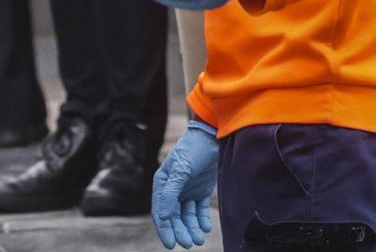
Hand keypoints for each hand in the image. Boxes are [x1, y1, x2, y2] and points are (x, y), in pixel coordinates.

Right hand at [151, 119, 217, 247]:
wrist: (214, 135)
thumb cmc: (194, 149)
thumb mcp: (181, 169)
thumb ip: (171, 193)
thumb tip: (164, 216)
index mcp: (162, 184)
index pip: (160, 212)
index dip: (165, 230)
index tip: (171, 245)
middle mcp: (172, 189)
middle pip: (174, 217)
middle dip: (181, 231)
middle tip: (190, 244)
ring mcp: (187, 190)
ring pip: (187, 215)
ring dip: (191, 228)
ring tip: (199, 240)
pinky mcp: (201, 190)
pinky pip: (199, 209)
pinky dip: (201, 220)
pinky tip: (205, 228)